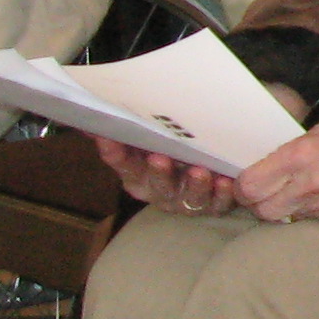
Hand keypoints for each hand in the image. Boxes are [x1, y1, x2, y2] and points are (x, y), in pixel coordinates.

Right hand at [95, 136, 245, 215]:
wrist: (214, 168)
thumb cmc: (178, 148)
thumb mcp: (156, 136)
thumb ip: (131, 127)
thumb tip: (93, 112)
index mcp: (139, 173)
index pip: (122, 163)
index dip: (114, 153)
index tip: (108, 138)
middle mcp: (159, 190)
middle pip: (155, 185)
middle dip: (157, 173)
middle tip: (160, 159)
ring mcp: (185, 201)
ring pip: (187, 198)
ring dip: (193, 186)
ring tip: (200, 172)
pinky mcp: (212, 205)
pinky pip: (217, 204)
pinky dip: (222, 194)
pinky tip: (226, 181)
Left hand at [237, 94, 318, 224]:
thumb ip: (307, 137)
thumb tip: (283, 151)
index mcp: (307, 154)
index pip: (250, 186)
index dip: (244, 181)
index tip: (250, 173)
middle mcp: (315, 185)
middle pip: (261, 210)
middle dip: (259, 198)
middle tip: (267, 182)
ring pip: (285, 217)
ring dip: (284, 203)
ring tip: (296, 184)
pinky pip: (311, 219)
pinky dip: (309, 208)